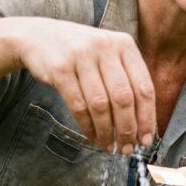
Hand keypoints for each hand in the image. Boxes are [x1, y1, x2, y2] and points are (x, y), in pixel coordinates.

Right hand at [15, 18, 155, 153]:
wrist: (38, 36)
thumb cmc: (81, 52)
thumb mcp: (108, 54)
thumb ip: (126, 79)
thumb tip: (143, 124)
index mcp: (124, 44)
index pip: (144, 87)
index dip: (147, 118)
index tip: (146, 139)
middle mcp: (105, 46)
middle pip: (123, 98)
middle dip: (127, 129)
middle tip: (127, 149)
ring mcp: (81, 56)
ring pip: (100, 104)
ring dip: (106, 131)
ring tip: (109, 147)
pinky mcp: (60, 68)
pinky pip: (78, 105)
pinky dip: (87, 126)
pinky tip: (92, 136)